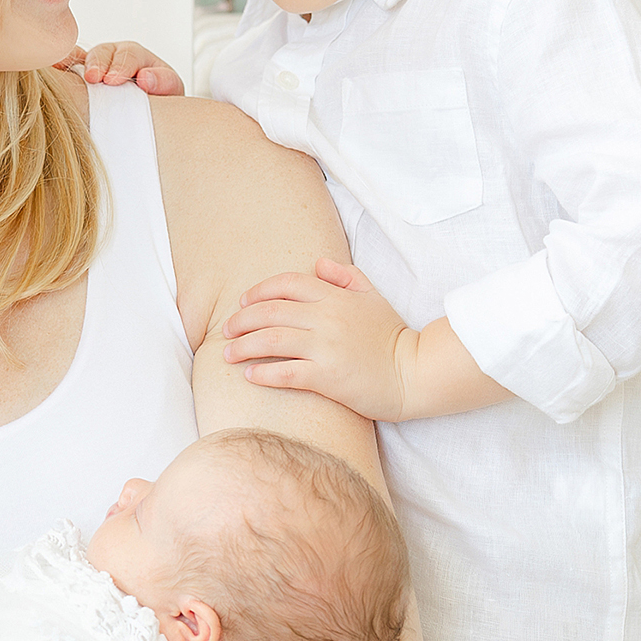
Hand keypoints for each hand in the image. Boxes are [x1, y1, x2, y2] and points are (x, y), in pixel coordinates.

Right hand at [63, 39, 184, 93]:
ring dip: (79, 66)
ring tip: (76, 78)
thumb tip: (146, 78)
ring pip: (85, 58)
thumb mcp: (170, 90)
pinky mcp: (81, 76)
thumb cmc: (161, 99)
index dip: (121, 66)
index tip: (114, 80)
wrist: (151, 113)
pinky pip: (70, 66)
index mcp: (137, 57)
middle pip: (104, 52)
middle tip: (94, 78)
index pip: (129, 55)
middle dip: (98, 64)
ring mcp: (96, 65)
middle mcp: (115, 56)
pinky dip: (63, 65)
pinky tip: (55, 67)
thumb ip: (163, 82)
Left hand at [223, 255, 415, 418]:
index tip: (242, 303)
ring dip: (243, 345)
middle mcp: (327, 318)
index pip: (287, 284)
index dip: (258, 291)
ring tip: (227, 353)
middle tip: (225, 330)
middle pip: (271, 311)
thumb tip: (318, 263)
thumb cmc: (391, 336)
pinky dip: (264, 373)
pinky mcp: (328, 377)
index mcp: (336, 297)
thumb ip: (346, 276)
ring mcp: (327, 347)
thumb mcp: (373, 297)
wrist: (415, 372)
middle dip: (241, 320)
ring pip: (272, 340)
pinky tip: (250, 375)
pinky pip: (287, 373)